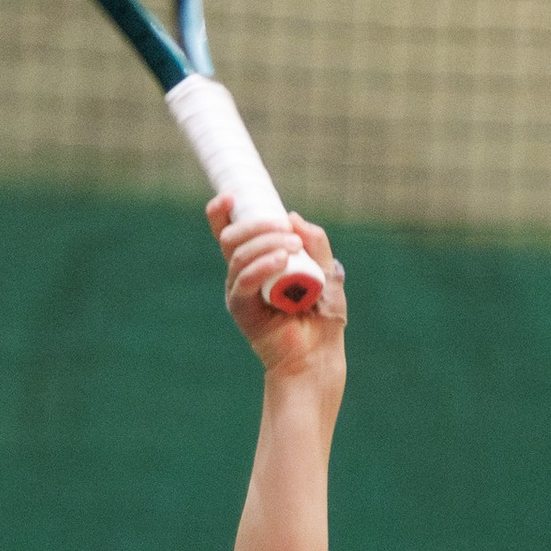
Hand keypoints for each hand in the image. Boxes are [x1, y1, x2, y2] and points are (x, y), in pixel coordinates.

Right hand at [210, 195, 345, 365]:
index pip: (232, 230)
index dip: (223, 211)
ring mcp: (239, 291)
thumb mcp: (326, 269)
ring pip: (239, 254)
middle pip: (232, 237)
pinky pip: (244, 280)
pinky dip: (262, 266)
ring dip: (266, 243)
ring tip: (293, 249)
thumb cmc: (322, 315)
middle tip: (287, 230)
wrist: (318, 354)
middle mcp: (243, 274)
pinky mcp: (241, 309)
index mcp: (258, 261)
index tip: (230, 196)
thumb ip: (314, 241)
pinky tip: (282, 261)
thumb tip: (292, 216)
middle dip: (257, 225)